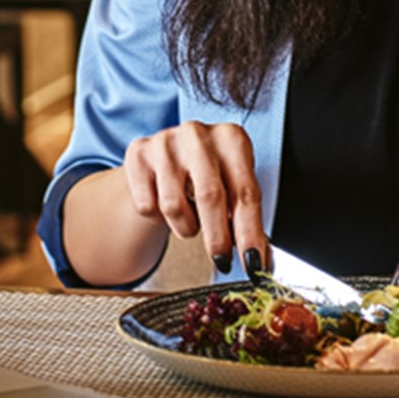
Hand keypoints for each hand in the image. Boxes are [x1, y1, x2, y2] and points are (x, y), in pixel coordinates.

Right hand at [121, 121, 265, 273]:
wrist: (166, 158)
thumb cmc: (208, 175)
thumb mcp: (232, 187)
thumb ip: (245, 218)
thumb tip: (260, 259)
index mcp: (232, 138)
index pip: (245, 192)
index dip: (250, 232)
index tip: (253, 263)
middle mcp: (198, 134)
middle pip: (209, 196)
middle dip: (217, 237)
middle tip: (222, 261)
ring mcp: (166, 142)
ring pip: (173, 206)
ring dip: (185, 227)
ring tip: (191, 220)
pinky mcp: (138, 153)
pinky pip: (146, 206)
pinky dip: (158, 218)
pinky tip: (165, 204)